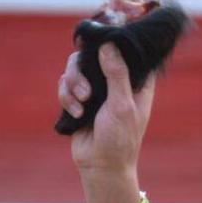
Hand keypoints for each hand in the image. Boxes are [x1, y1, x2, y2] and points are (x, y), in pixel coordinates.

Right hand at [58, 43, 155, 202]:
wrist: (100, 165)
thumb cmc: (120, 138)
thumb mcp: (122, 105)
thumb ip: (116, 74)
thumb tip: (109, 44)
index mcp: (136, 81)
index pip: (129, 51)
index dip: (116, 40)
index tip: (102, 37)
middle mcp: (116, 81)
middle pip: (93, 53)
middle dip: (82, 69)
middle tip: (86, 91)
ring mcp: (96, 89)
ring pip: (75, 68)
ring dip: (73, 85)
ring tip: (81, 104)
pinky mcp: (78, 99)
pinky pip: (65, 85)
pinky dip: (66, 97)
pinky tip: (76, 114)